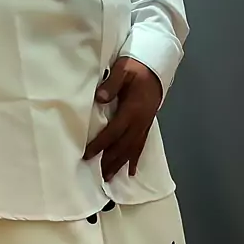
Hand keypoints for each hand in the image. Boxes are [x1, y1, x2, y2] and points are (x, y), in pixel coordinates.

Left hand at [83, 57, 162, 180]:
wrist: (156, 66)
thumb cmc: (136, 67)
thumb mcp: (123, 69)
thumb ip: (112, 83)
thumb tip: (100, 98)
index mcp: (132, 110)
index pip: (113, 132)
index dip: (100, 144)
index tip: (88, 155)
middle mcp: (140, 121)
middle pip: (123, 146)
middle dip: (110, 161)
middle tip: (99, 176)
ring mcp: (145, 125)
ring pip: (132, 149)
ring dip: (121, 164)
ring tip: (110, 178)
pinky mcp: (147, 125)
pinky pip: (141, 145)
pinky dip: (135, 159)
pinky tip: (132, 171)